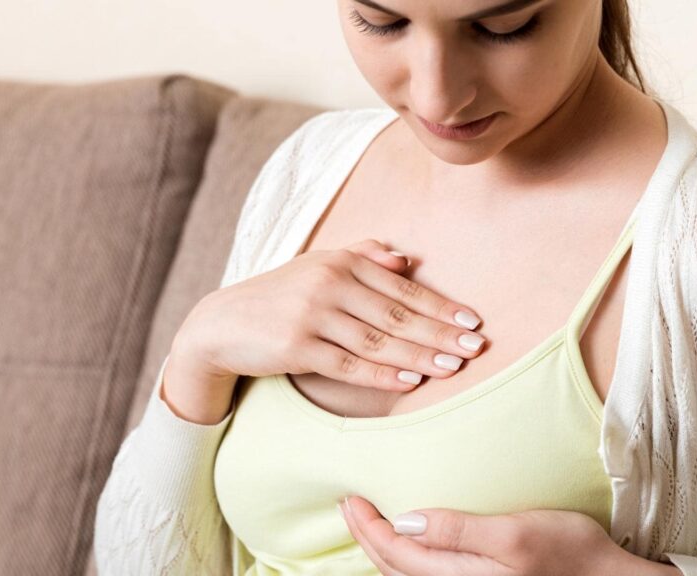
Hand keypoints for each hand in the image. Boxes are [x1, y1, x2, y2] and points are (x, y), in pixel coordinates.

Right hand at [170, 238, 488, 397]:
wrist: (222, 324)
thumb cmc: (280, 296)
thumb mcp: (318, 266)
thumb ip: (363, 257)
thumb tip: (406, 259)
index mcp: (341, 263)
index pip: (403, 287)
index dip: (441, 306)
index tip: (472, 322)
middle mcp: (330, 284)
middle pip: (397, 314)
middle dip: (440, 333)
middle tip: (475, 348)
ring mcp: (312, 316)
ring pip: (378, 340)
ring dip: (419, 356)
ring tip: (452, 368)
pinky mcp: (296, 347)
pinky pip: (348, 365)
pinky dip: (382, 375)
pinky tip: (410, 382)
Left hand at [337, 495, 680, 575]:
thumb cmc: (569, 552)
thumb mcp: (513, 532)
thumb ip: (455, 530)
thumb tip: (403, 522)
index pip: (393, 553)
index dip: (366, 526)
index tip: (349, 498)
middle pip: (393, 568)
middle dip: (366, 537)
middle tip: (348, 505)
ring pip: (406, 575)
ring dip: (381, 550)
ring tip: (367, 524)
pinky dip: (404, 560)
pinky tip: (408, 546)